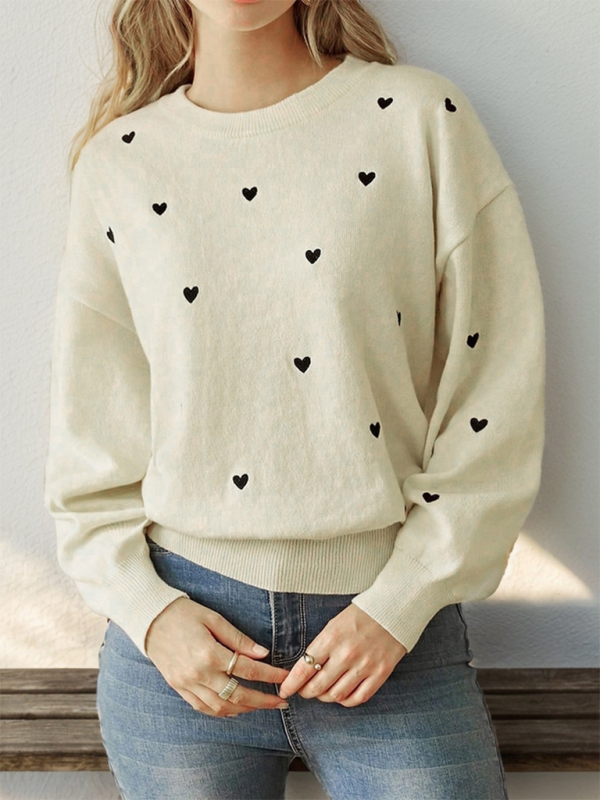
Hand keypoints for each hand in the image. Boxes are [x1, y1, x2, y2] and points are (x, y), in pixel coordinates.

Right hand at [145, 597, 290, 716]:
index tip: (285, 677)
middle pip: (238, 695)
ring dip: (244, 709)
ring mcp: (186, 684)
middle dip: (263, 701)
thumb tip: (262, 654)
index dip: (270, 675)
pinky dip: (221, 711)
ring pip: (221, 707)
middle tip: (282, 702)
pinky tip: (234, 709)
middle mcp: (198, 673)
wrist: (148, 618)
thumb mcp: (213, 618)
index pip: (247, 669)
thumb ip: (238, 638)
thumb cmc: (183, 613)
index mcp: (209, 653)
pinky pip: (203, 707)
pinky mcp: (178, 688)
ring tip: (262, 706)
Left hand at [277, 603, 407, 706]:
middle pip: (318, 686)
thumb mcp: (333, 624)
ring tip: (322, 692)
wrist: (392, 609)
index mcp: (331, 638)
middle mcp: (346, 654)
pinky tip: (341, 695)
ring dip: (325, 697)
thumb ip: (320, 646)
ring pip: (336, 695)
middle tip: (303, 691)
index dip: (291, 683)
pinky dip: (346, 701)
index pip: (304, 668)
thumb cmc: (359, 615)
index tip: (285, 689)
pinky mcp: (380, 674)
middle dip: (306, 692)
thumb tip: (305, 669)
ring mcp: (364, 666)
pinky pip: (358, 698)